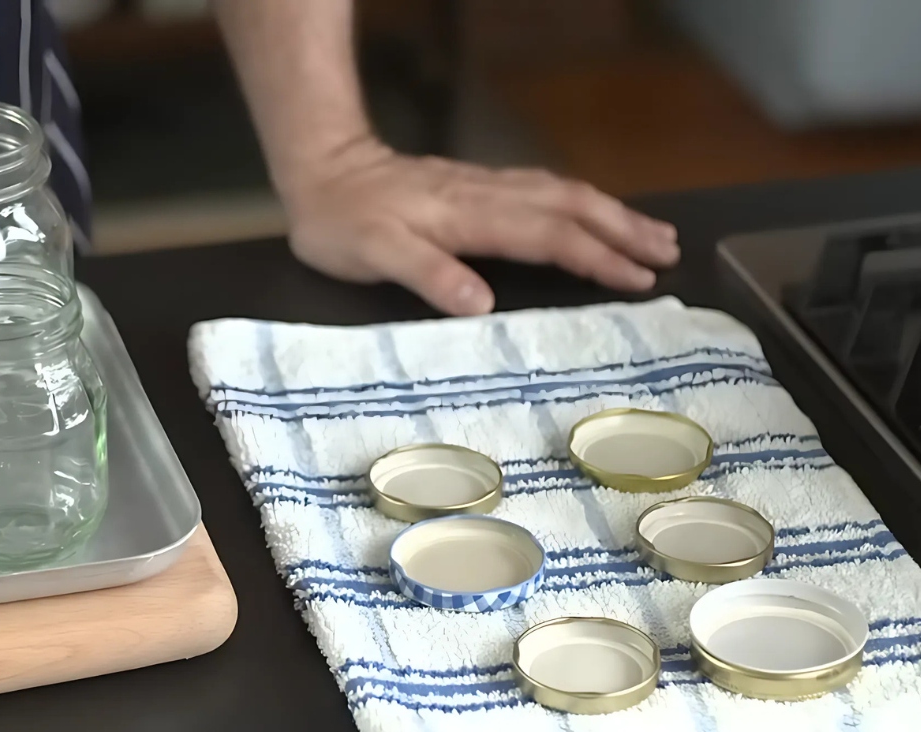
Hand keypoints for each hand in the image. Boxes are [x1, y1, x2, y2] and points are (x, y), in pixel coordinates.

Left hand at [278, 137, 680, 314]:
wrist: (321, 169)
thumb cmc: (342, 221)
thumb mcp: (372, 254)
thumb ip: (427, 274)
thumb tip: (480, 303)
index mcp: (468, 216)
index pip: (548, 236)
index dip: (596, 257)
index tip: (639, 278)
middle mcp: (486, 195)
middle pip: (570, 206)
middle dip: (624, 229)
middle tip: (670, 253)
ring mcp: (485, 186)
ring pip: (563, 193)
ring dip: (612, 212)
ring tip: (654, 234)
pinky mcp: (477, 185)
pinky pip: (544, 189)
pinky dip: (582, 202)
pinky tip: (595, 211)